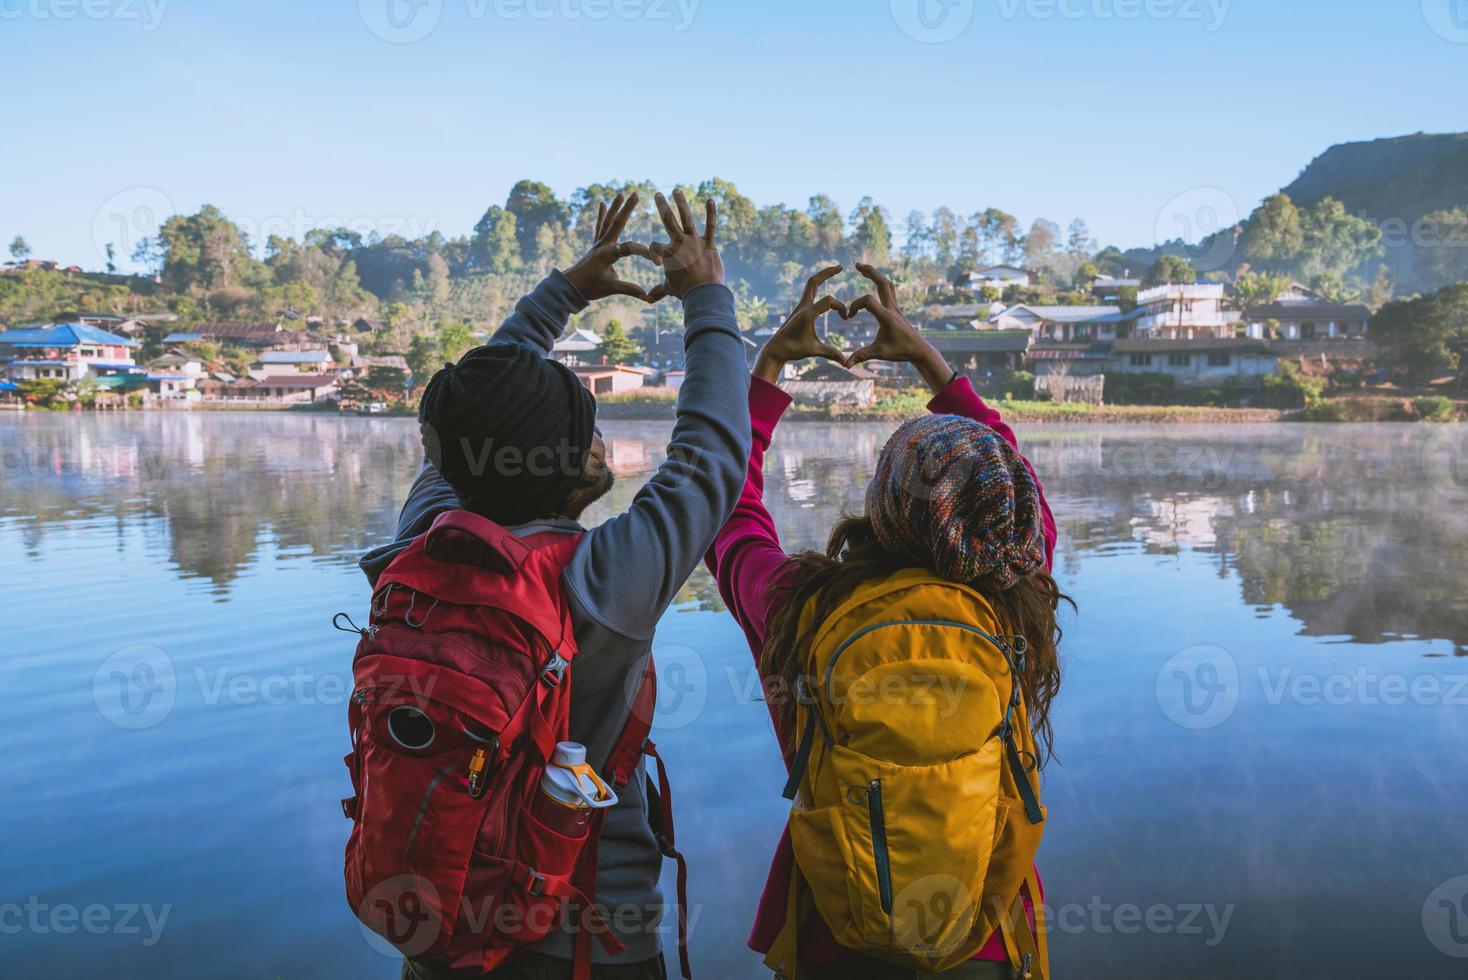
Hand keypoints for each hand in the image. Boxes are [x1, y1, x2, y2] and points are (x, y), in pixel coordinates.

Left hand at [563, 192, 657, 302]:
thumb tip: (646, 296)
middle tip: (635, 193)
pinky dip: (601, 215)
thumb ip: (629, 289)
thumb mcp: (611, 289)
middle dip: (627, 208)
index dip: (644, 253)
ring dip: (615, 207)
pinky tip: (601, 203)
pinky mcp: (595, 245)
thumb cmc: (590, 287)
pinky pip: (599, 227)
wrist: (570, 287)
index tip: (656, 261)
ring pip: (608, 221)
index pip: (629, 248)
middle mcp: (603, 245)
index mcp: (608, 254)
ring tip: (620, 193)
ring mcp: (598, 243)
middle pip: (617, 223)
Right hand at [648, 189, 723, 300]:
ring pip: (686, 218)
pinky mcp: (709, 244)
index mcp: (667, 254)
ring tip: (677, 190)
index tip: (657, 263)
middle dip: (661, 206)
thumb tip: (647, 300)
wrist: (703, 293)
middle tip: (657, 194)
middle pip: (667, 220)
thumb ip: (658, 292)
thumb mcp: (669, 289)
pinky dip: (711, 213)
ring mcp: (694, 242)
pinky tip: (711, 199)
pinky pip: (710, 226)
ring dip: (681, 203)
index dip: (653, 252)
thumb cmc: (684, 291)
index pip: (655, 246)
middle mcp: (679, 244)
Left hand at [754, 266, 847, 384]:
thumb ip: (831, 353)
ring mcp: (800, 306)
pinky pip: (809, 292)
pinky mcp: (799, 309)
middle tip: (840, 266)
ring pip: (811, 285)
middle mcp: (803, 306)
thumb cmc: (793, 350)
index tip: (846, 318)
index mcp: (807, 314)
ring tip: (834, 270)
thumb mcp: (814, 351)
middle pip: (814, 282)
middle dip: (827, 273)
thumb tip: (846, 363)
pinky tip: (824, 286)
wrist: (775, 349)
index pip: (828, 301)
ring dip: (822, 276)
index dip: (840, 307)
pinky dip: (818, 286)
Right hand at [844, 263, 955, 392]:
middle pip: (882, 282)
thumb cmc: (900, 351)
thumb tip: (845, 365)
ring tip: (863, 269)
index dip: (854, 305)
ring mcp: (895, 307)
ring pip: (887, 284)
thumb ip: (861, 356)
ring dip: (876, 275)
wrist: (919, 350)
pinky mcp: (896, 309)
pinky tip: (873, 282)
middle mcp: (892, 308)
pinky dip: (880, 283)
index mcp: (886, 317)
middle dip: (870, 272)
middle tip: (856, 265)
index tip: (849, 317)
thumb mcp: (879, 353)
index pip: (868, 300)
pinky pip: (889, 290)